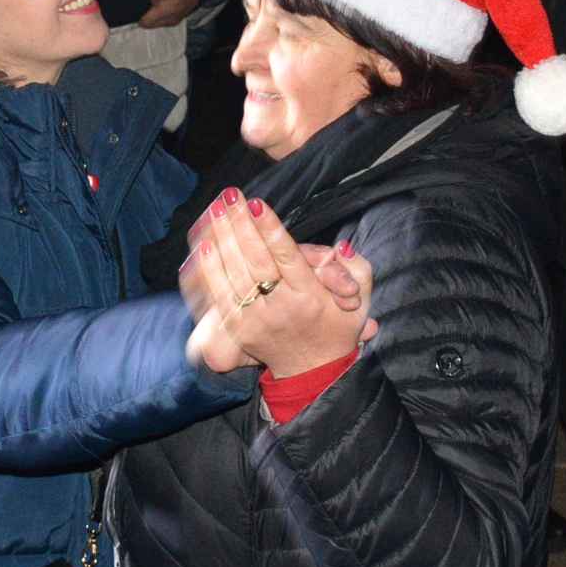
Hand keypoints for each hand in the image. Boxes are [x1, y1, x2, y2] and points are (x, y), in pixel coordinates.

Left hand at [181, 195, 374, 377]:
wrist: (313, 370)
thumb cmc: (338, 328)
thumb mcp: (361, 302)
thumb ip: (358, 270)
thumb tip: (341, 247)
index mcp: (311, 297)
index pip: (287, 258)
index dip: (270, 230)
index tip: (257, 204)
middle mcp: (281, 308)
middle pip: (256, 261)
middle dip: (241, 225)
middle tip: (231, 195)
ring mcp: (257, 320)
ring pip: (235, 275)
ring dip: (222, 240)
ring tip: (216, 210)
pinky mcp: (240, 329)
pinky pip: (221, 295)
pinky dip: (211, 270)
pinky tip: (204, 246)